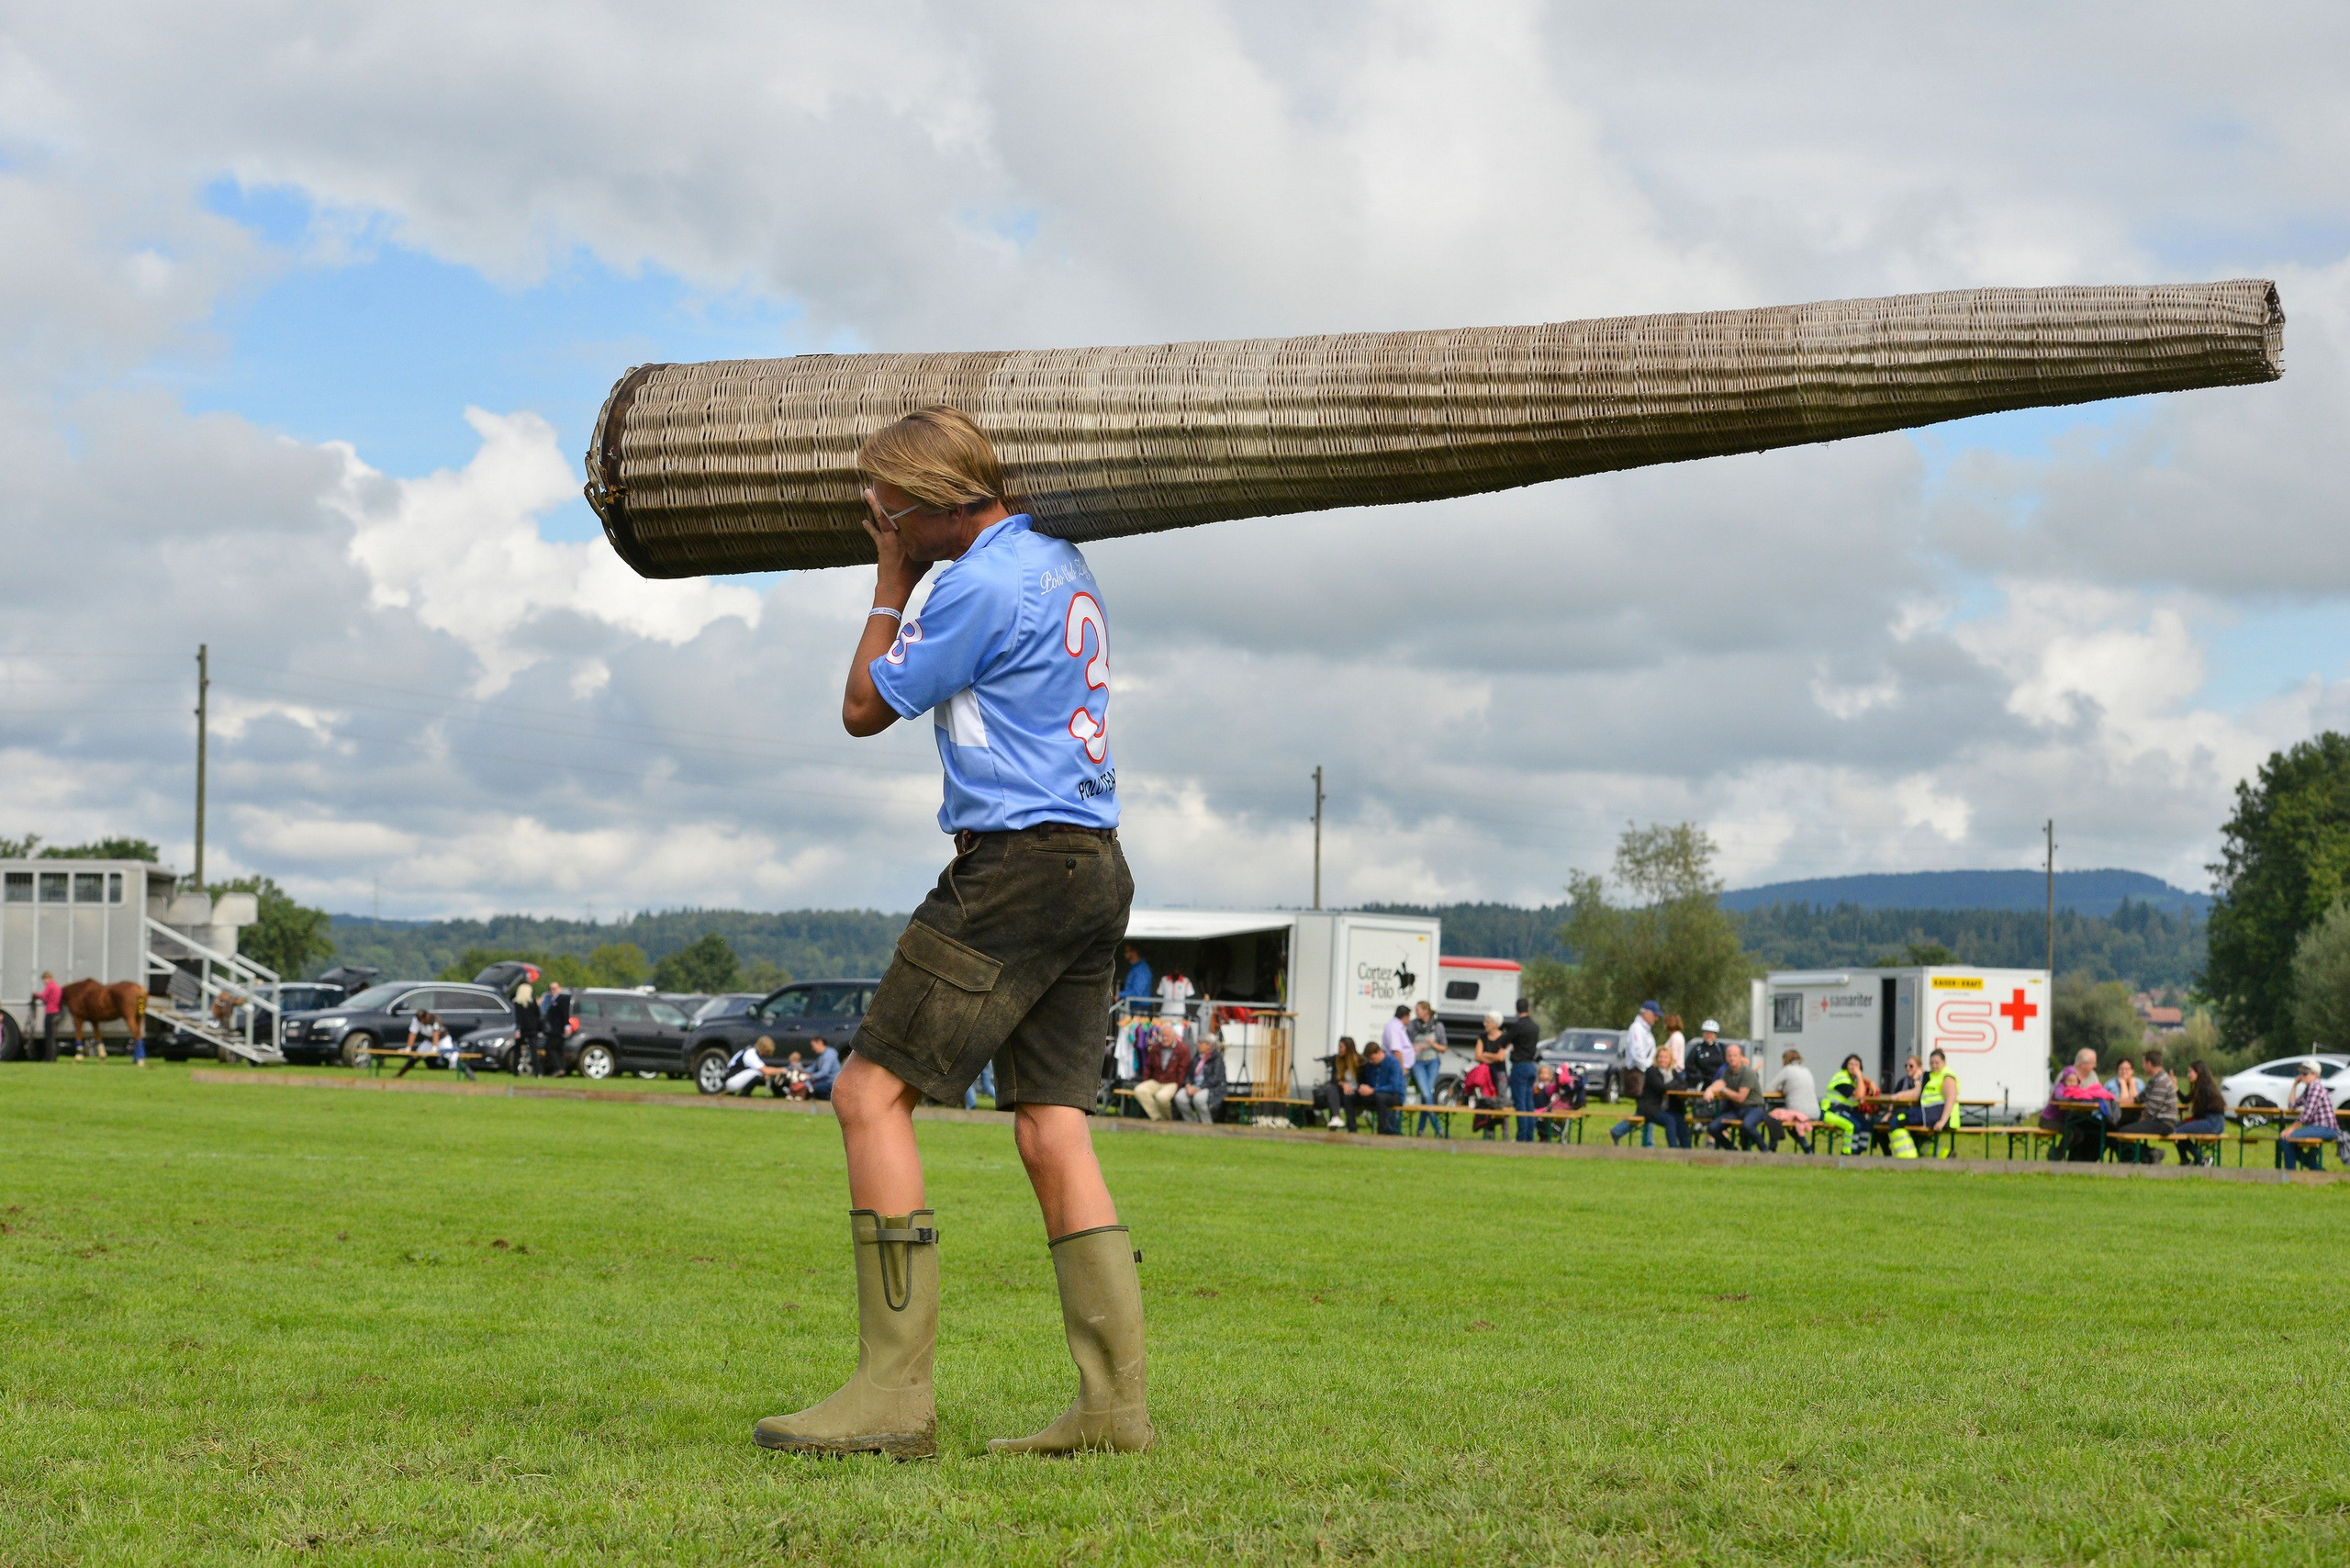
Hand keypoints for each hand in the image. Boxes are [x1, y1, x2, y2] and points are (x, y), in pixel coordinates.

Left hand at [862, 488, 932, 602]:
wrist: (897, 584)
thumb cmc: (913, 573)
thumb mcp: (927, 559)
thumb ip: (931, 546)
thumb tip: (943, 540)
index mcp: (913, 534)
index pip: (911, 513)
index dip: (908, 499)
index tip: (905, 486)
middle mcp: (901, 532)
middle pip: (893, 509)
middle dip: (887, 495)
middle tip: (880, 481)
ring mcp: (889, 538)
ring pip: (881, 517)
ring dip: (873, 504)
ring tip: (866, 492)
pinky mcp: (881, 545)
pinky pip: (874, 533)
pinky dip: (869, 527)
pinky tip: (863, 521)